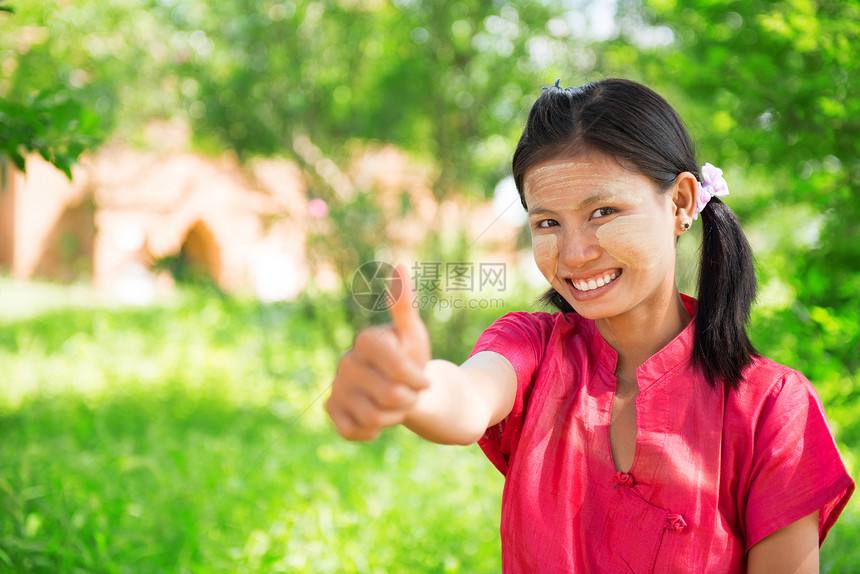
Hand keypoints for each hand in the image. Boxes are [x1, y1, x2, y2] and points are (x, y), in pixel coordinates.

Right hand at [326, 265, 430, 440]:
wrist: (402, 389)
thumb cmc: (411, 359)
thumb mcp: (414, 333)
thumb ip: (405, 303)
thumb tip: (398, 264)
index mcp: (366, 339)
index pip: (399, 370)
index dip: (418, 380)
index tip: (423, 378)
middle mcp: (345, 361)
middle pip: (389, 395)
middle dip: (408, 399)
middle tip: (408, 392)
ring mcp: (335, 386)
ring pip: (374, 417)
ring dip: (393, 417)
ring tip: (393, 404)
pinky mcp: (330, 410)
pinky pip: (354, 431)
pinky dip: (372, 431)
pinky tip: (376, 418)